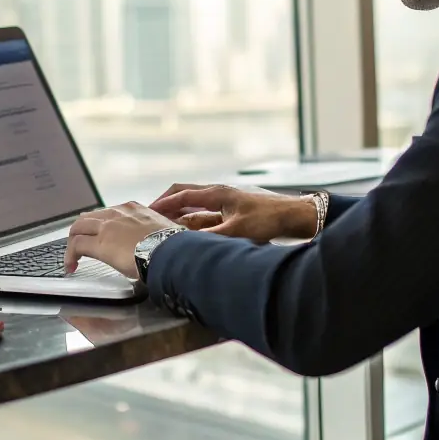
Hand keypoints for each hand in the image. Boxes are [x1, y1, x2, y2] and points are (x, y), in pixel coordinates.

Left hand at [65, 202, 177, 278]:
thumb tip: (160, 242)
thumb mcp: (163, 229)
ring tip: (73, 257)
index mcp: (133, 209)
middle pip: (89, 217)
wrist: (169, 252)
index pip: (109, 213)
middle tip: (81, 246)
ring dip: (73, 242)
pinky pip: (76, 245)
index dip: (101, 226)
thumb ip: (154, 232)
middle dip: (82, 231)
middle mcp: (117, 213)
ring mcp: (106, 227)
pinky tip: (71, 266)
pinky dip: (70, 255)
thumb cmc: (172, 244)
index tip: (102, 237)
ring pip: (78, 228)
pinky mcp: (98, 243)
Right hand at [149, 183, 317, 243]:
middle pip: (185, 195)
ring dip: (179, 215)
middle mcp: (218, 195)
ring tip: (163, 227)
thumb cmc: (268, 219)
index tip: (144, 212)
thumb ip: (209, 238)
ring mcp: (226, 203)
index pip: (181, 195)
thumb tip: (186, 246)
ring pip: (195, 207)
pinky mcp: (233, 213)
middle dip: (166, 205)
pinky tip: (189, 234)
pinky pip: (205, 216)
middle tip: (149, 216)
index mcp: (216, 194)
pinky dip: (193, 223)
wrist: (294, 216)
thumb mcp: (236, 231)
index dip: (162, 204)